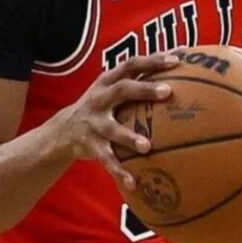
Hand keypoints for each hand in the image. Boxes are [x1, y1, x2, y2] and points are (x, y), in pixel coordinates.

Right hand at [53, 52, 179, 189]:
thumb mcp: (112, 90)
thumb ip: (138, 81)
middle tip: (168, 92)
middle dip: (144, 89)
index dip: (152, 60)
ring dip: (129, 136)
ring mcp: (94, 122)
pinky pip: (106, 159)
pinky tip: (134, 182)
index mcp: (108, 82)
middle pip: (122, 90)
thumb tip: (178, 71)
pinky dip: (120, 171)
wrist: (63, 131)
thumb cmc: (101, 107)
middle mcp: (100, 98)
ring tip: (148, 146)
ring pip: (113, 128)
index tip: (175, 60)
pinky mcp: (91, 145)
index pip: (131, 65)